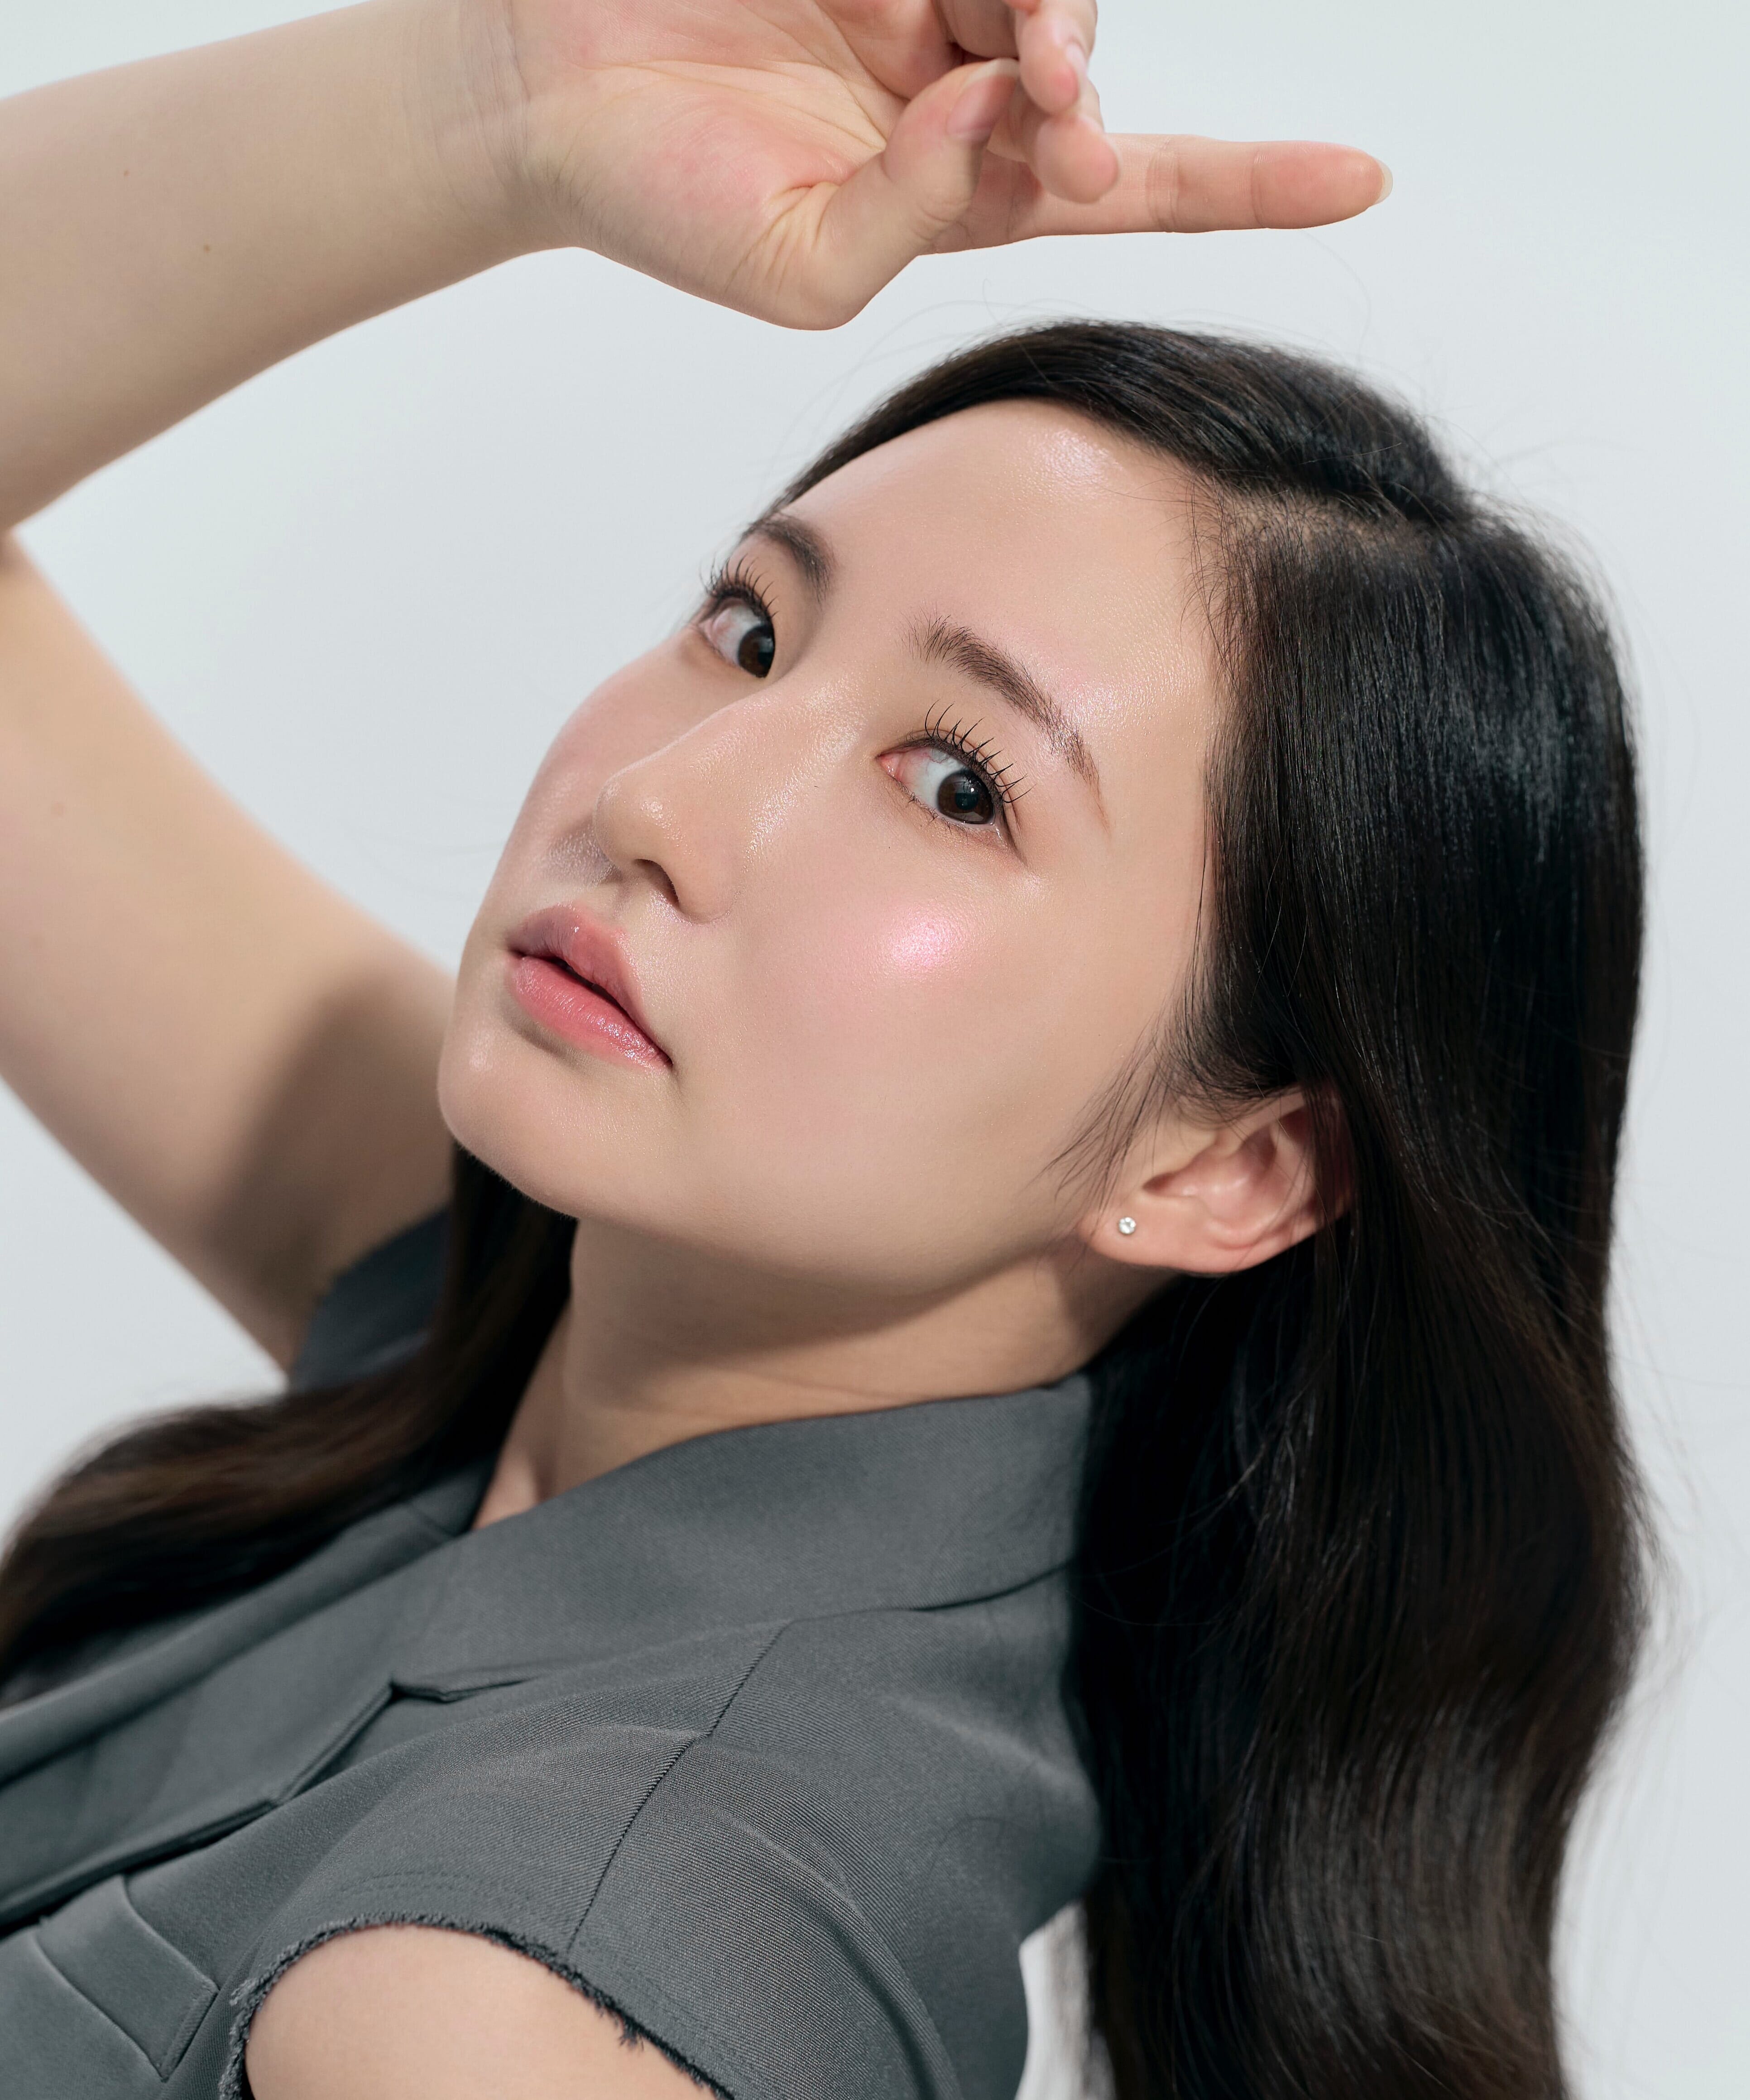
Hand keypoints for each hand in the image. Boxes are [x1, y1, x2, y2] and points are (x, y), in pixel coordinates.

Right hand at [467, 0, 1388, 327]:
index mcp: (962, 186)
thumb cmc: (659, 200)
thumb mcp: (795, 270)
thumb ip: (914, 218)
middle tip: (1040, 90)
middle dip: (1086, 71)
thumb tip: (1003, 116)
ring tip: (991, 43)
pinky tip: (927, 11)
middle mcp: (960, 83)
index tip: (1364, 181)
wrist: (536, 91)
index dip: (1247, 185)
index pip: (1132, 186)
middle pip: (1085, 56)